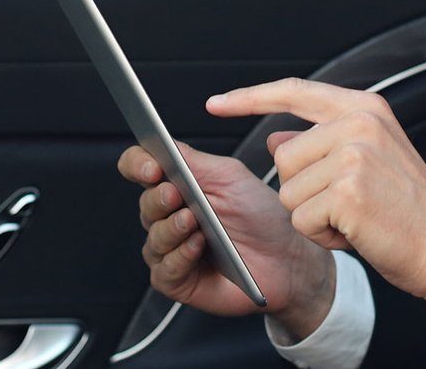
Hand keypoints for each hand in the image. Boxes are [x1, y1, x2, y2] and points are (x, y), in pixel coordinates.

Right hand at [117, 141, 335, 338]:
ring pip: (153, 237)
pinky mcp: (177, 279)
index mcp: (179, 184)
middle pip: (145, 203)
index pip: (139, 168)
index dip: (138, 164)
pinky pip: (164, 269)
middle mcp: (170, 215)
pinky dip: (179, 256)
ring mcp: (171, 248)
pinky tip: (197, 246)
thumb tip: (162, 145)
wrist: (287, 257)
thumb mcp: (229, 177)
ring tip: (193, 222)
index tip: (152, 167)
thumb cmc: (261, 215)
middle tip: (176, 194)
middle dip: (158, 198)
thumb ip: (193, 160)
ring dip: (172, 228)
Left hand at [208, 78, 425, 327]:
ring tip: (355, 218)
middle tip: (348, 204)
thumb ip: (323, 142)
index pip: (293, 91)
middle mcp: (359, 124)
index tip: (216, 103)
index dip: (249, 98)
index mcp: (365, 109)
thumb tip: (277, 138)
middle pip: (282, 158)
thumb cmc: (411, 212)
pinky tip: (355, 233)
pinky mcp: (347, 192)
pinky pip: (300, 220)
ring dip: (312, 216)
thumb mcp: (370, 159)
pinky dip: (321, 237)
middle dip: (302, 190)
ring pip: (287, 192)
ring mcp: (353, 156)